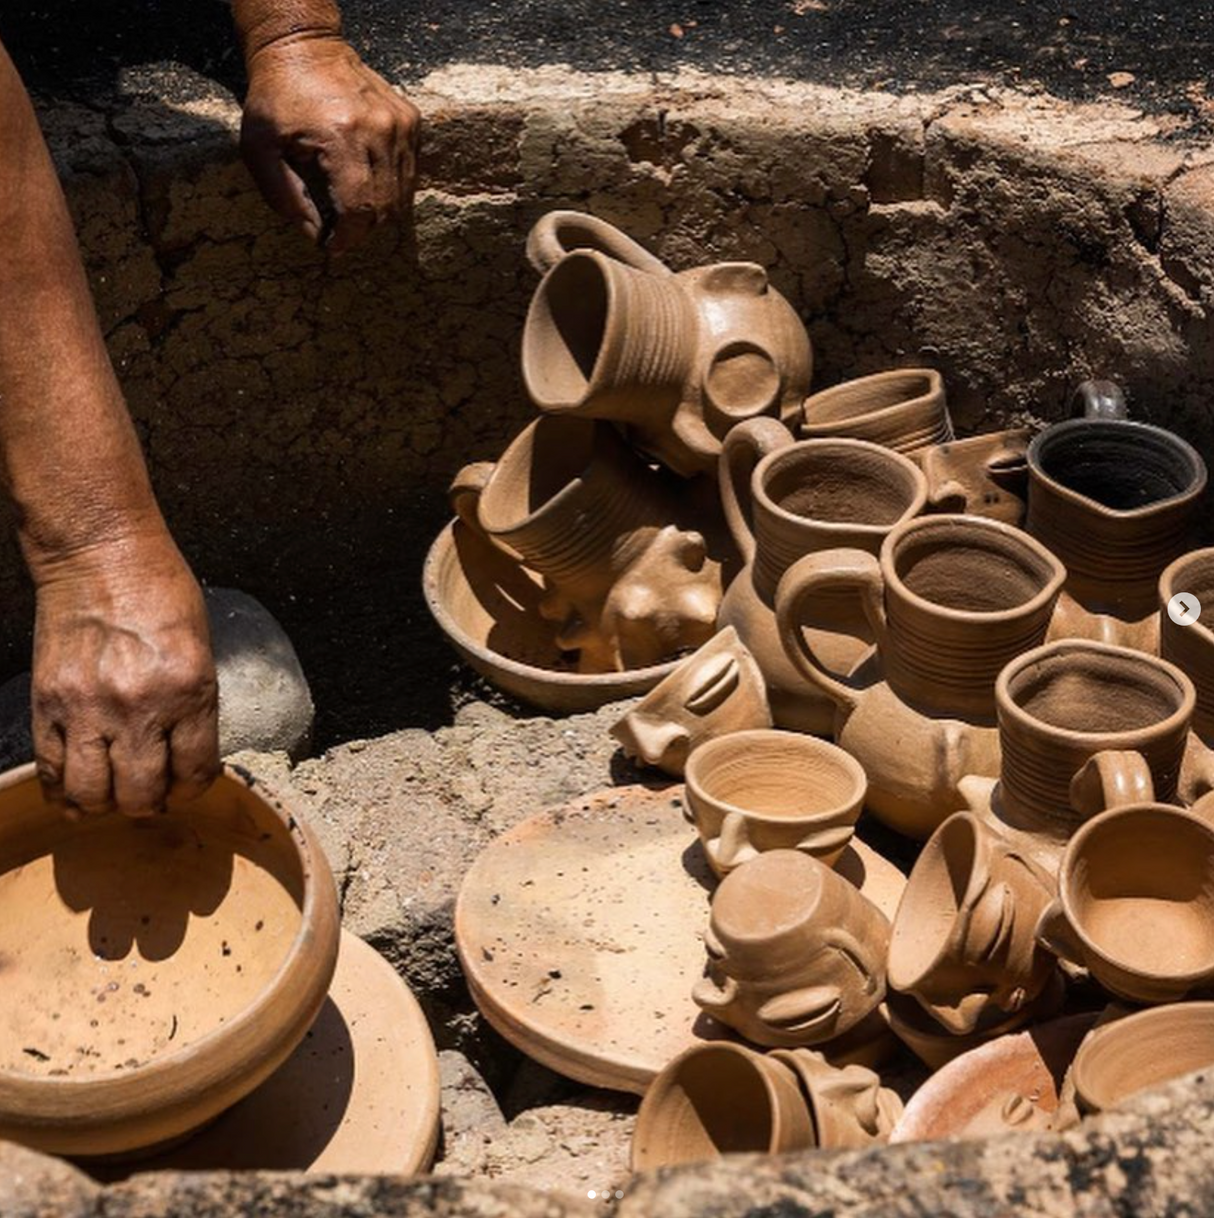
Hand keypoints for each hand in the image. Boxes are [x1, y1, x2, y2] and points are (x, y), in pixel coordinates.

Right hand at [31, 534, 219, 817]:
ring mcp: (89, 707)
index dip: (194, 789)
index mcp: (190, 691)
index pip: (196, 772)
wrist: (101, 555)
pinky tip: (74, 795)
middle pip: (141, 794)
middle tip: (152, 796)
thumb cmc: (162, 592)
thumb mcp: (200, 647)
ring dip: (105, 805)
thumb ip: (196, 703)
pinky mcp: (49, 702)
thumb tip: (186, 753)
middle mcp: (140, 706)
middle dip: (150, 804)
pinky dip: (63, 791)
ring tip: (113, 797)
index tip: (189, 785)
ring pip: (92, 793)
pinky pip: (51, 767)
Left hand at [240, 37, 419, 253]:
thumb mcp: (260, 148)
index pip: (359, 209)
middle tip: (339, 231)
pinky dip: (391, 187)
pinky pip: (409, 172)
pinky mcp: (411, 120)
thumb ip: (285, 197)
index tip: (331, 247)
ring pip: (402, 194)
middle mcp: (379, 130)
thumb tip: (315, 236)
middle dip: (362, 229)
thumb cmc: (276, 97)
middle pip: (385, 207)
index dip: (347, 237)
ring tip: (352, 210)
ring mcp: (400, 124)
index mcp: (341, 137)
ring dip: (378, 211)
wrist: (304, 47)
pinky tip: (367, 182)